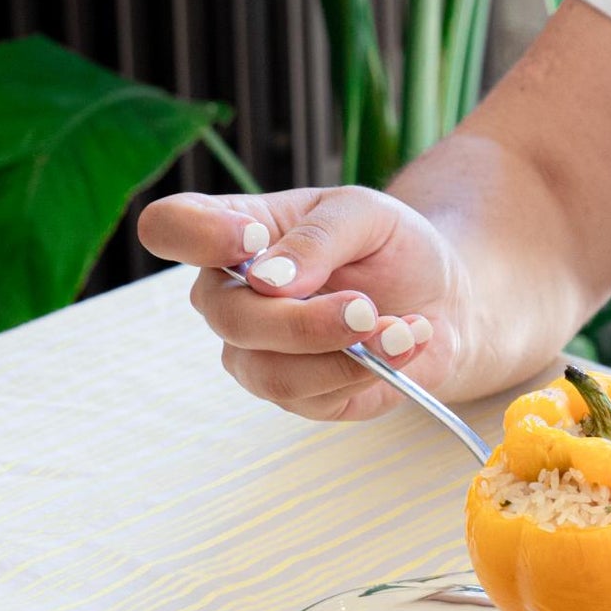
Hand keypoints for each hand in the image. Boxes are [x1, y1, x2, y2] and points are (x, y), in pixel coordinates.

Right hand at [137, 185, 471, 421]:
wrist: (440, 297)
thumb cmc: (388, 245)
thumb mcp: (364, 214)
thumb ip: (317, 238)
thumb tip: (268, 282)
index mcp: (233, 235)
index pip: (170, 228)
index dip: (196, 236)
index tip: (253, 238)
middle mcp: (230, 296)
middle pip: (227, 315)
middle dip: (301, 319)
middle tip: (365, 308)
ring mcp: (257, 352)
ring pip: (268, 371)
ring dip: (340, 352)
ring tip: (398, 328)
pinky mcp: (299, 396)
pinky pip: (315, 397)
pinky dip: (371, 369)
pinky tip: (407, 340)